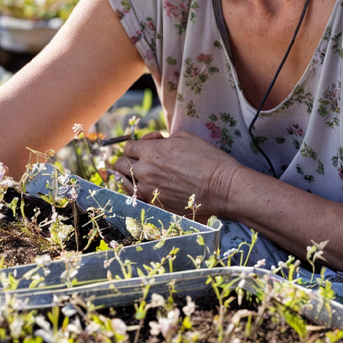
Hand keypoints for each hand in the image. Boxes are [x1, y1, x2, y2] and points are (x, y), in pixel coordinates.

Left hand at [110, 130, 240, 218]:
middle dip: (127, 161)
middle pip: (120, 165)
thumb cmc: (208, 160)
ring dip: (128, 177)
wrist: (222, 188)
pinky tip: (146, 189)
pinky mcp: (156, 205)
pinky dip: (137, 193)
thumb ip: (164, 139)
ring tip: (139, 176)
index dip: (135, 146)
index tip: (145, 147)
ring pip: (124, 183)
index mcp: (151, 151)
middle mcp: (146, 171)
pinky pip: (136, 198)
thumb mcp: (185, 138)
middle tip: (138, 162)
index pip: (128, 147)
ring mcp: (149, 190)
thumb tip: (155, 142)